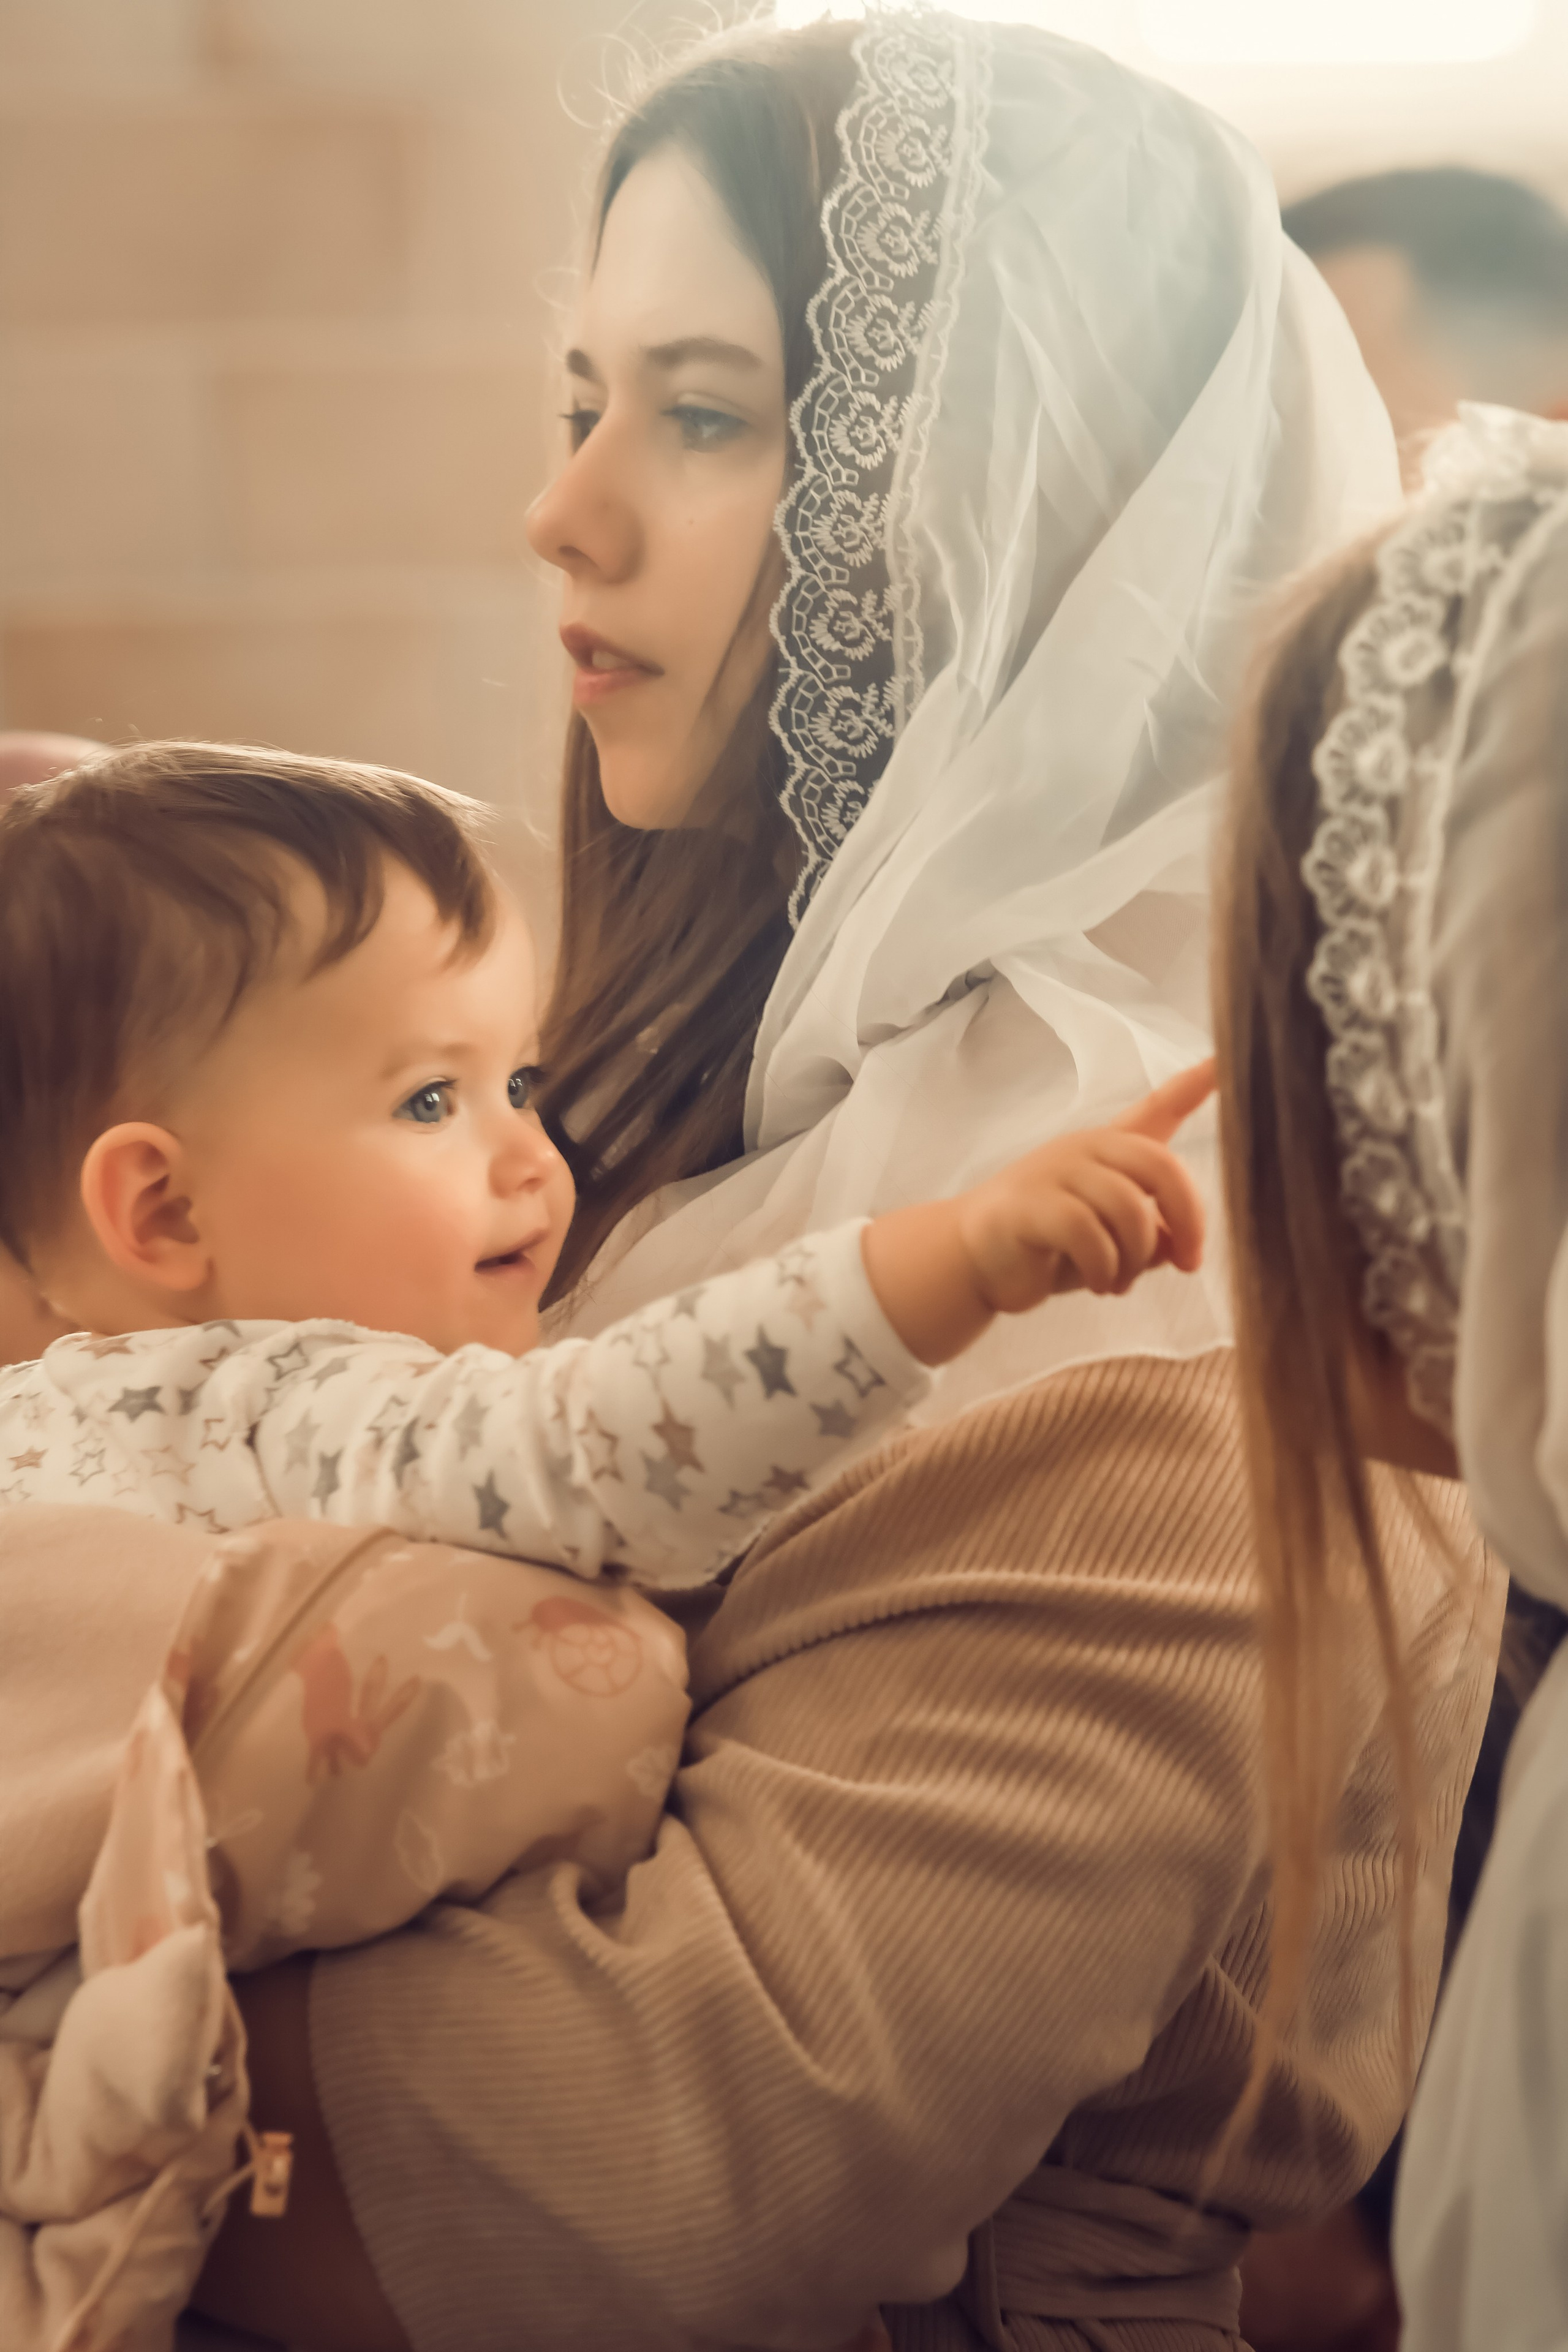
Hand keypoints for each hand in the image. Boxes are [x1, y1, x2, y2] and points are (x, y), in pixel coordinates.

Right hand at [958, 1058, 1213, 1312]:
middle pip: (1160, 1166)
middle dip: (1187, 1219)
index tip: (1229, 1059)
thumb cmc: (1049, 1248)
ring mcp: (1055, 1171)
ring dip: (1136, 1258)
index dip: (1197, 1083)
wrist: (973, 1261)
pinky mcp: (1030, 1204)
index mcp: (1111, 1149)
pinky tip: (1100, 1283)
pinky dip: (1105, 1269)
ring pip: (1128, 1208)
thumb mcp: (1115, 1244)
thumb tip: (1177, 1246)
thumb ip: (1152, 1237)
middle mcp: (1086, 1149)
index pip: (1160, 1106)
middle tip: (1189, 1262)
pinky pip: (1088, 1234)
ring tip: (1120, 1282)